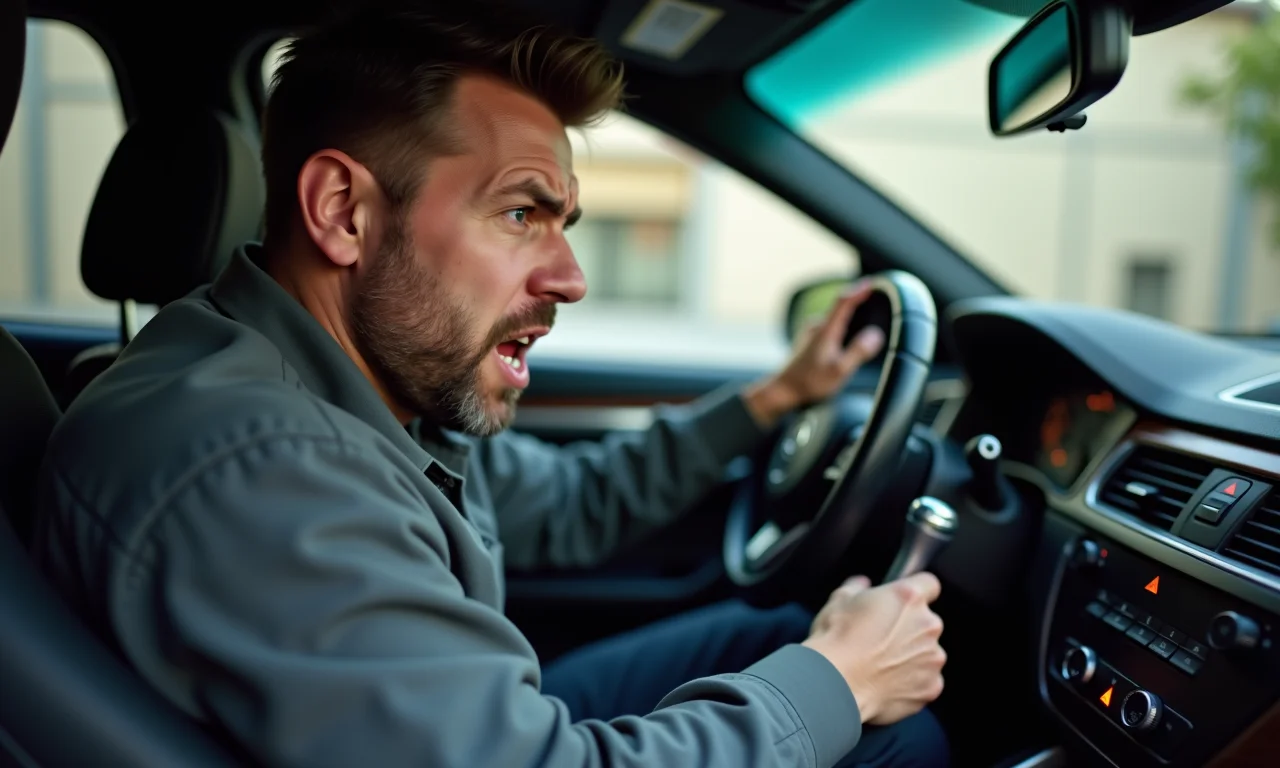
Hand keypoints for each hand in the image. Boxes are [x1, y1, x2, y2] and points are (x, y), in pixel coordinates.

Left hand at [743, 281, 885, 428]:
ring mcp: (811, 334)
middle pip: (840, 309)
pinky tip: (846, 340)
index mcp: (825, 330)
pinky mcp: (809, 342)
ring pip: (835, 320)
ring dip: (849, 319)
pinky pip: (829, 329)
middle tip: (874, 302)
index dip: (859, 291)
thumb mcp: (839, 370)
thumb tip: (875, 335)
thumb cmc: (809, 383)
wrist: (783, 391)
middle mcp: (816, 328)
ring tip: (864, 324)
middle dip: (857, 304)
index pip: (843, 302)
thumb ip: (858, 351)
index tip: (872, 283)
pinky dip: (840, 329)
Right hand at [801, 572, 945, 725]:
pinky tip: (886, 683)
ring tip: (881, 665)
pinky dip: (912, 681)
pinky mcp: (932, 686)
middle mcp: (928, 624)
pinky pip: (926, 680)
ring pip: (927, 651)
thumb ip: (857, 587)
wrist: (835, 684)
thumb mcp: (839, 601)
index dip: (915, 593)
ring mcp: (933, 657)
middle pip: (927, 621)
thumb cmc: (835, 640)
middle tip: (881, 638)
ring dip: (912, 655)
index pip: (929, 584)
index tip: (902, 602)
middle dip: (909, 627)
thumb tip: (861, 584)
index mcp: (908, 597)